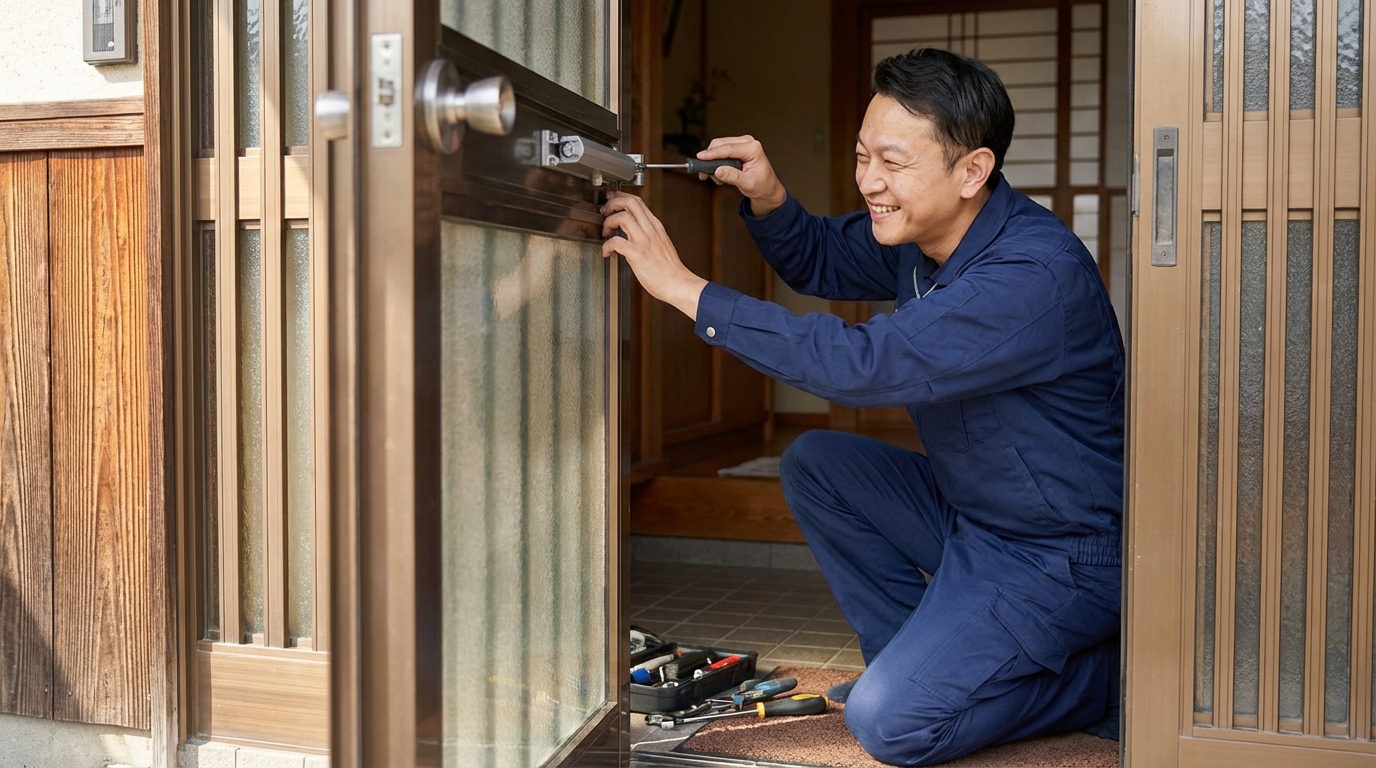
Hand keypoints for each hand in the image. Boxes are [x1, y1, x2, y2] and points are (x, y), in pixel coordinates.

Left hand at [601, 191, 707, 319]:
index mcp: (656, 226)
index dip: (621, 197)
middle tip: (605, 210)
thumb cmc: (670, 269)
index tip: (613, 199)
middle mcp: (650, 230)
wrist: (677, 283)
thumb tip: (635, 230)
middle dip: (613, 203)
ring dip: (608, 222)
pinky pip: (616, 241)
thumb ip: (650, 234)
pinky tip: (607, 252)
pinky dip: (606, 245)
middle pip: (630, 203)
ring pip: (622, 217)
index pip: (638, 202)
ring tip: (605, 232)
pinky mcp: (637, 255)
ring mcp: (644, 241)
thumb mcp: (662, 243)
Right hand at [696, 135, 786, 216]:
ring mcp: (742, 144)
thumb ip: (733, 176)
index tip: (701, 158)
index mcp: (753, 149)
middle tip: (704, 173)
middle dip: (710, 158)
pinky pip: (721, 150)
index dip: (713, 153)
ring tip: (714, 177)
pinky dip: (715, 161)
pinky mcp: (737, 148)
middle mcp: (747, 143)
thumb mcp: (747, 184)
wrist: (767, 188)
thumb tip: (718, 171)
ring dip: (712, 161)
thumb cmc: (762, 185)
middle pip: (721, 144)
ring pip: (718, 146)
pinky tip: (718, 173)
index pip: (728, 149)